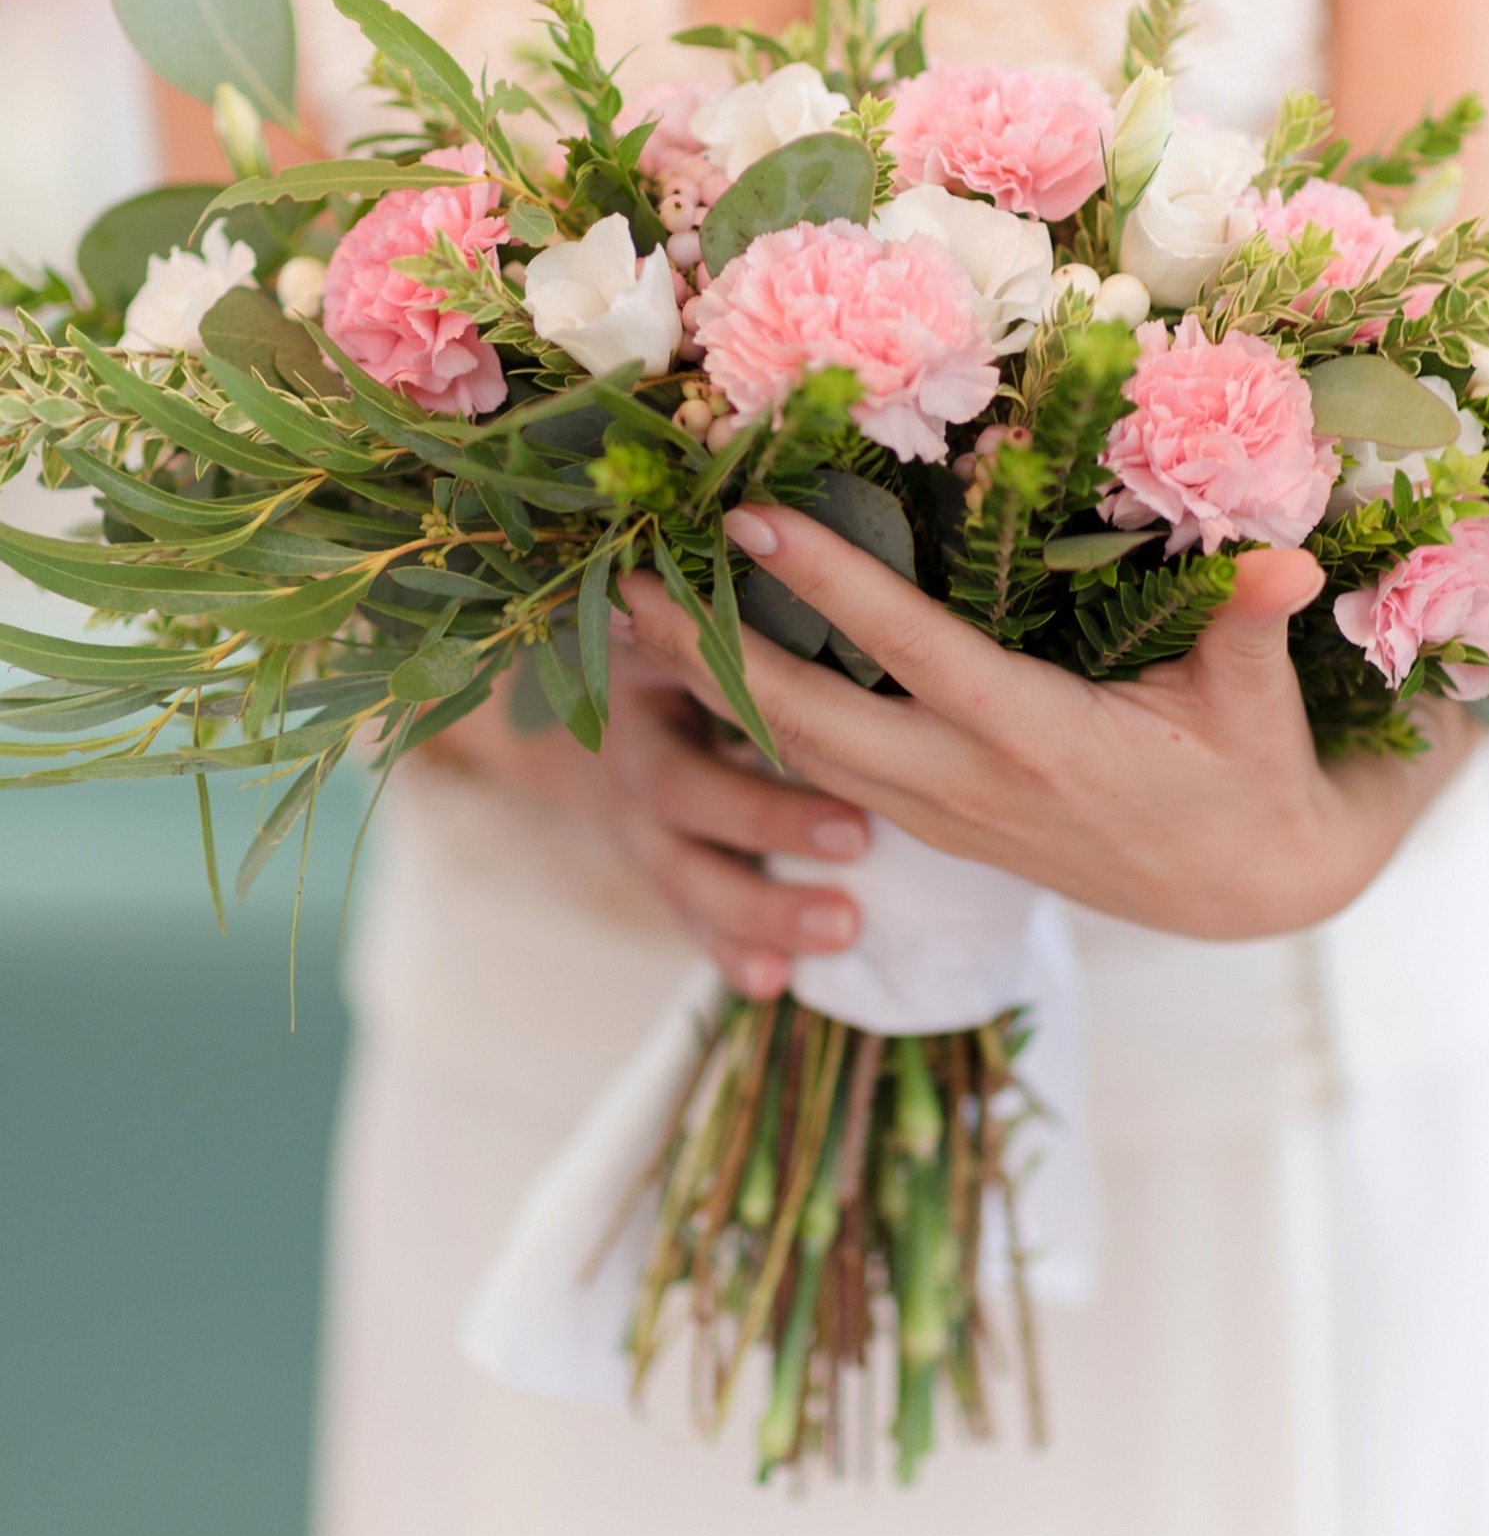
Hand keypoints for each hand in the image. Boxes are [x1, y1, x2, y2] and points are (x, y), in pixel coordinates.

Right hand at [428, 645, 868, 993]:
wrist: (585, 703)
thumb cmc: (681, 637)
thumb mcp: (689, 608)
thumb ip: (727, 610)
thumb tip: (787, 552)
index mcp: (642, 664)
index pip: (683, 673)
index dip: (734, 685)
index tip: (818, 710)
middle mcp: (627, 746)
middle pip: (683, 790)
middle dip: (766, 820)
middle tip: (856, 837)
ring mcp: (631, 819)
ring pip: (683, 872)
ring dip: (759, 907)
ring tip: (844, 930)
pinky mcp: (652, 867)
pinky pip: (685, 918)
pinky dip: (727, 952)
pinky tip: (774, 983)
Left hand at [624, 506, 1480, 940]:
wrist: (1243, 889)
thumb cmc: (1251, 776)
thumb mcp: (1259, 706)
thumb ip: (1250, 627)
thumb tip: (1287, 559)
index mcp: (1035, 741)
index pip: (912, 651)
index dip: (832, 584)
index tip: (750, 518)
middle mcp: (967, 785)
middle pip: (809, 720)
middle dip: (712, 653)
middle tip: (623, 579)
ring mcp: (939, 815)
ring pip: (799, 755)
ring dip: (713, 690)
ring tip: (630, 621)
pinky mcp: (933, 823)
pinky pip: (822, 774)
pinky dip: (756, 724)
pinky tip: (704, 677)